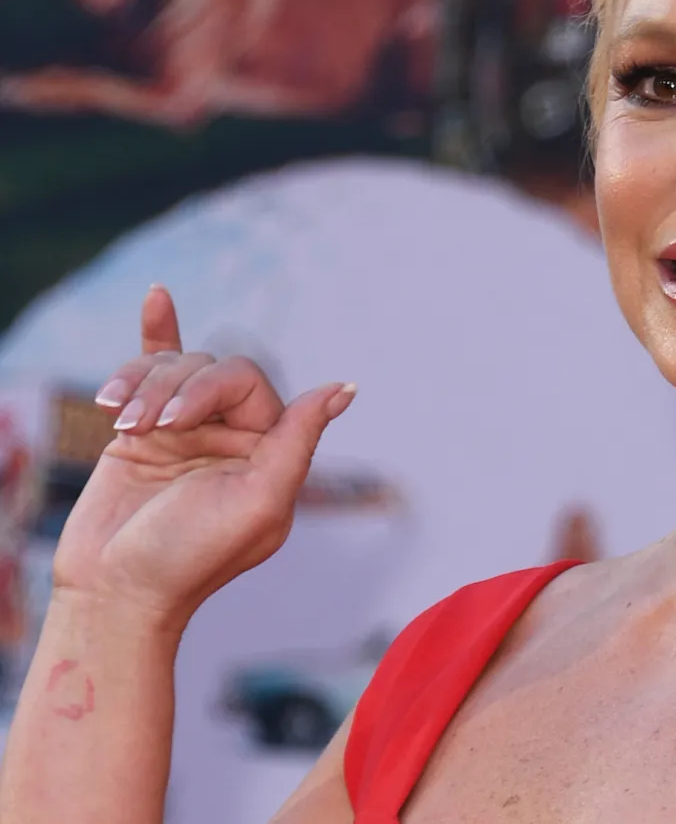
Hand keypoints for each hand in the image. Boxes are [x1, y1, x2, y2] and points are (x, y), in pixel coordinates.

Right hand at [52, 285, 356, 630]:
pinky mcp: (140, 432)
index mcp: (270, 449)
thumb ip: (299, 442)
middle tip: (147, 429)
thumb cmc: (191, 558)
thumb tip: (346, 386)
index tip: (177, 423)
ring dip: (143, 388)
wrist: (114, 592)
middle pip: (209, 370)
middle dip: (175, 391)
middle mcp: (232, 435)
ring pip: (173, 369)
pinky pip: (152, 369)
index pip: (250, 382)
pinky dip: (156, 332)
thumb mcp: (260, 503)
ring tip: (123, 426)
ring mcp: (185, 429)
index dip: (213, 389)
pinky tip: (157, 296)